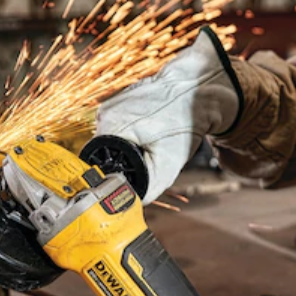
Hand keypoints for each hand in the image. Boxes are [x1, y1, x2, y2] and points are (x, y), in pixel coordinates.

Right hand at [94, 27, 240, 201]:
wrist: (198, 92)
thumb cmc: (185, 123)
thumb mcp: (166, 165)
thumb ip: (145, 191)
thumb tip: (128, 204)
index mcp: (110, 127)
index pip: (98, 165)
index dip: (114, 177)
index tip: (133, 178)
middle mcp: (104, 113)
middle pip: (104, 154)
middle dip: (124, 163)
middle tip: (150, 157)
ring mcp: (110, 105)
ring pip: (111, 142)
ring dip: (128, 149)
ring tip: (153, 141)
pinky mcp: (118, 102)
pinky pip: (118, 128)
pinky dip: (132, 135)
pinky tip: (151, 131)